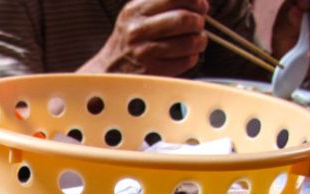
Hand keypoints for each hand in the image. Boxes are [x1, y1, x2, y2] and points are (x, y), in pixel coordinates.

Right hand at [86, 0, 209, 75]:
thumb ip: (161, 2)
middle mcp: (138, 30)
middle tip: (198, 24)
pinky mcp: (152, 71)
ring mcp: (145, 52)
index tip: (201, 6)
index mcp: (135, 10)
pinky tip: (187, 55)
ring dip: (199, 40)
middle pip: (184, 19)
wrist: (109, 69)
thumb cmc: (129, 39)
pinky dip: (192, 57)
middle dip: (198, 21)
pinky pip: (185, 61)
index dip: (195, 0)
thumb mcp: (137, 12)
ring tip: (197, 40)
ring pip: (188, 42)